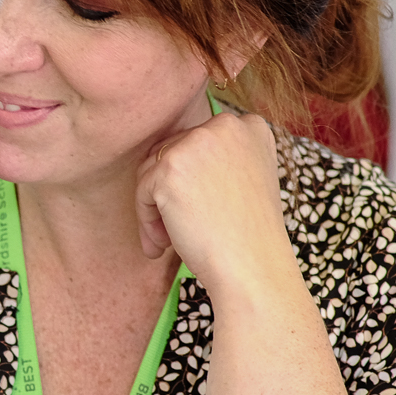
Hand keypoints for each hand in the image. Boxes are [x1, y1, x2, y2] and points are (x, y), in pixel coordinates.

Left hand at [134, 112, 293, 294]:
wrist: (253, 268)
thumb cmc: (246, 237)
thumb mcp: (242, 183)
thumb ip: (214, 162)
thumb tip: (159, 161)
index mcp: (249, 128)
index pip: (198, 144)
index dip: (189, 181)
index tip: (196, 212)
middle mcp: (226, 126)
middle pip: (172, 153)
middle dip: (167, 195)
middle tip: (174, 233)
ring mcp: (198, 142)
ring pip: (153, 170)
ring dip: (154, 208)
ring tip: (166, 242)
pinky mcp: (171, 166)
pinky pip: (142, 190)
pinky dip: (147, 220)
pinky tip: (161, 246)